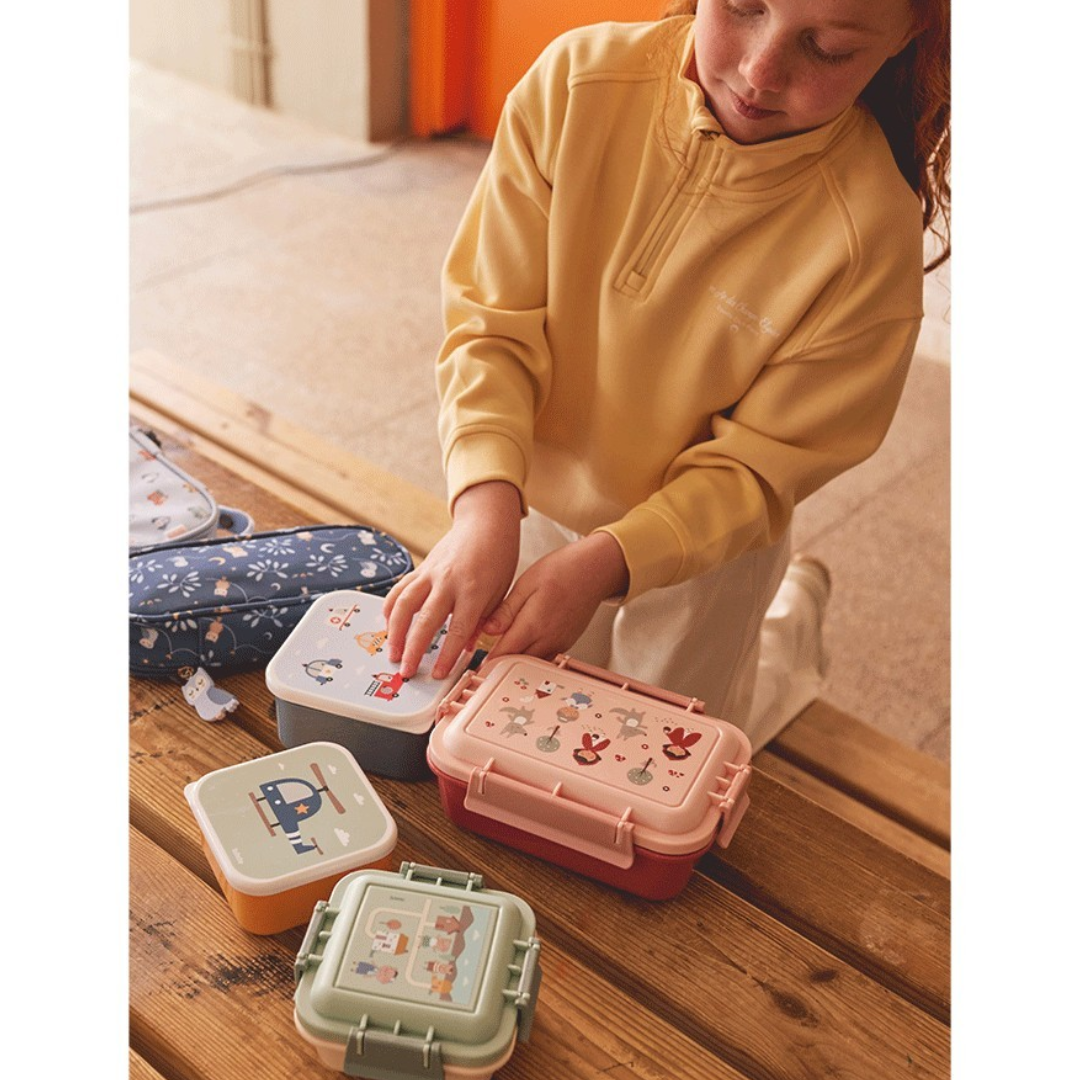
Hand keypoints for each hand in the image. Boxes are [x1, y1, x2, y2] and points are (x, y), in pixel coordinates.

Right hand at [382, 481, 520, 679]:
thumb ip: (483, 621)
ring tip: (393, 653)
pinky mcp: (421, 567)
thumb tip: (467, 648)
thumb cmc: (498, 558)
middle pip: (425, 620)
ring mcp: (431, 573)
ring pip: (405, 604)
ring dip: (395, 632)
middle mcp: (449, 582)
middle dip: (414, 649)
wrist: (486, 523)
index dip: (447, 655)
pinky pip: (400, 589)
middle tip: (406, 672)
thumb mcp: (499, 593)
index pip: (458, 629)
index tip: (439, 674)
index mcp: (474, 590)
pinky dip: (391, 607)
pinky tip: (387, 624)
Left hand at [481, 531, 628, 662]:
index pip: (504, 653)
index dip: (487, 660)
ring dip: (516, 660)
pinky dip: (531, 654)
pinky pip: (544, 656)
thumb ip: (506, 610)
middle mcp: (548, 638)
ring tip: (501, 653)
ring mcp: (559, 643)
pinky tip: (523, 643)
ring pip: (531, 662)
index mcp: (534, 624)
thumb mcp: (526, 583)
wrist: (594, 570)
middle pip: (517, 661)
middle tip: (483, 660)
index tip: (475, 662)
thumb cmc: (563, 570)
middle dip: (499, 662)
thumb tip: (488, 630)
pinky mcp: (566, 643)